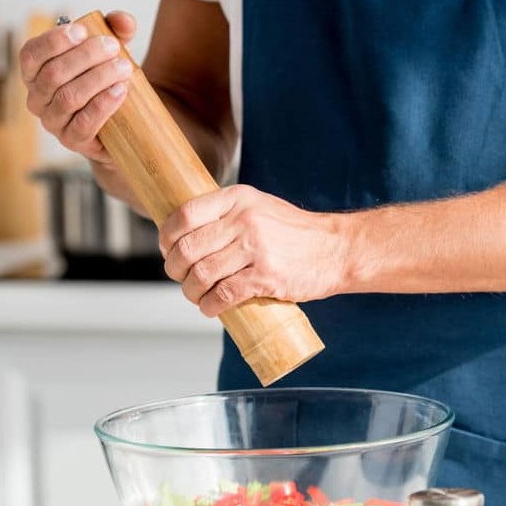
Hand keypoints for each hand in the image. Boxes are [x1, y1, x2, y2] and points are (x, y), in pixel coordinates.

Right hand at [19, 12, 136, 165]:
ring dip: (98, 79)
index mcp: (36, 73)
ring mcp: (53, 122)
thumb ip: (116, 29)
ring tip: (124, 68)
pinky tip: (121, 90)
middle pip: (53, 74)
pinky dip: (103, 104)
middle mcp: (37, 98)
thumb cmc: (107, 80)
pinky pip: (84, 123)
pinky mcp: (72, 141)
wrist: (122, 124)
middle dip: (86, 56)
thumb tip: (122, 20)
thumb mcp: (110, 50)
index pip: (31, 54)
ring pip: (68, 97)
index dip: (53, 41)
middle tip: (113, 47)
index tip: (82, 30)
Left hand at [160, 185, 351, 316]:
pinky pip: (223, 294)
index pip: (184, 215)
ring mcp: (256, 248)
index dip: (167, 237)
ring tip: (197, 296)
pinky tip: (211, 307)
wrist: (337, 249)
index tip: (169, 250)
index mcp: (238, 198)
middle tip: (181, 278)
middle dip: (176, 269)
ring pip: (202, 274)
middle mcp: (244, 220)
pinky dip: (210, 305)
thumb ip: (226, 215)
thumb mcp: (259, 207)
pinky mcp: (266, 276)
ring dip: (191, 291)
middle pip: (188, 248)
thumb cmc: (294, 233)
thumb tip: (185, 236)